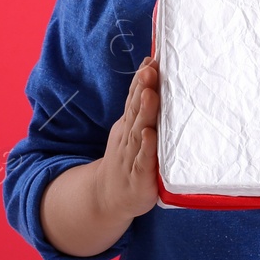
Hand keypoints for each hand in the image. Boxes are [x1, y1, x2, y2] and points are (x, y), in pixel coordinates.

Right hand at [95, 55, 160, 220]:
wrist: (108, 198)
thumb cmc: (129, 159)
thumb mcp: (131, 130)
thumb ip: (140, 104)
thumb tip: (151, 68)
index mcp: (129, 125)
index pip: (134, 99)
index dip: (141, 80)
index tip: (151, 60)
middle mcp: (128, 138)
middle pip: (135, 111)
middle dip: (142, 89)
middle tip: (150, 70)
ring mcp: (132, 158)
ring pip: (138, 133)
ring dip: (144, 113)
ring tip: (151, 94)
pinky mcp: (139, 179)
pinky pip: (143, 162)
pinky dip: (146, 149)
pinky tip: (150, 135)